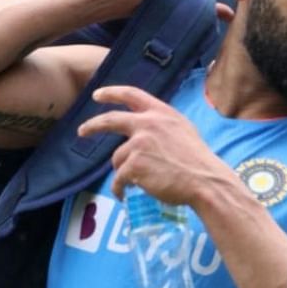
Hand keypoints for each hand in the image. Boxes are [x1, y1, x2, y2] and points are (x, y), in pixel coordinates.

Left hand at [77, 85, 224, 203]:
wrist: (205, 181)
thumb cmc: (197, 160)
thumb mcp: (182, 130)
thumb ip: (161, 126)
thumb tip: (143, 131)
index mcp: (161, 112)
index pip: (132, 94)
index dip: (112, 93)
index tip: (97, 95)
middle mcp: (147, 124)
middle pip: (110, 120)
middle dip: (92, 126)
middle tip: (81, 131)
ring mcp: (139, 144)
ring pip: (117, 158)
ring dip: (122, 171)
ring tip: (136, 182)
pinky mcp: (134, 165)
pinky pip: (119, 179)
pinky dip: (119, 188)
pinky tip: (124, 194)